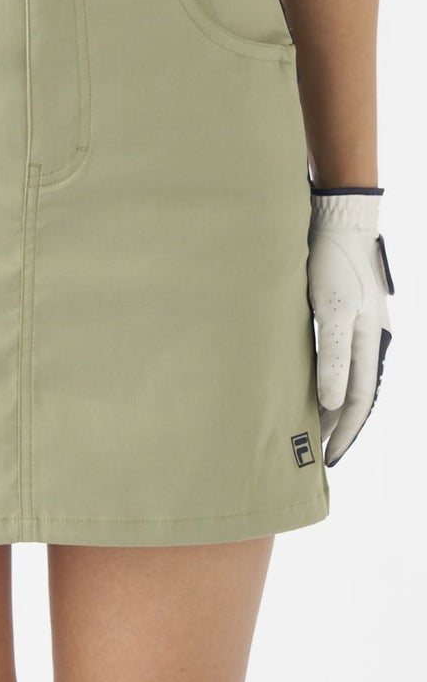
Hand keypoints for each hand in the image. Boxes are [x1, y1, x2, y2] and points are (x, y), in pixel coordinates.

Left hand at [306, 187, 394, 466]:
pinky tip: (309, 384)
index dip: (344, 431)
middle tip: (316, 450)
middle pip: (354, 395)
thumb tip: (332, 403)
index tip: (328, 457)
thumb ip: (333, 358)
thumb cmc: (334, 265)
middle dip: (337, 424)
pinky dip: (325, 379)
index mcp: (371, 344)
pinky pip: (337, 359)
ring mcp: (358, 328)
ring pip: (347, 379)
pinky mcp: (342, 315)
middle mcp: (369, 341)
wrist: (336, 223)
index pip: (358, 401)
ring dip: (330, 404)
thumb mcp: (332, 312)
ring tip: (311, 424)